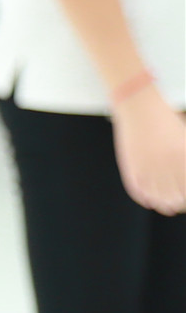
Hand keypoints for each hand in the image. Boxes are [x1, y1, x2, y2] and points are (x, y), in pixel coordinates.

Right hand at [116, 94, 185, 216]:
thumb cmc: (165, 118)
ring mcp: (146, 165)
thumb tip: (183, 177)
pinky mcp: (131, 164)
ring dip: (161, 203)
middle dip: (177, 202)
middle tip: (177, 205)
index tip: (185, 200)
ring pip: (155, 195)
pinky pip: (137, 188)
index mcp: (182, 156)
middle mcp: (166, 164)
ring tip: (164, 206)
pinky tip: (147, 200)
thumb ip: (184, 157)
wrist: (138, 106)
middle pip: (174, 194)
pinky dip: (142, 197)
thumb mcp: (184, 137)